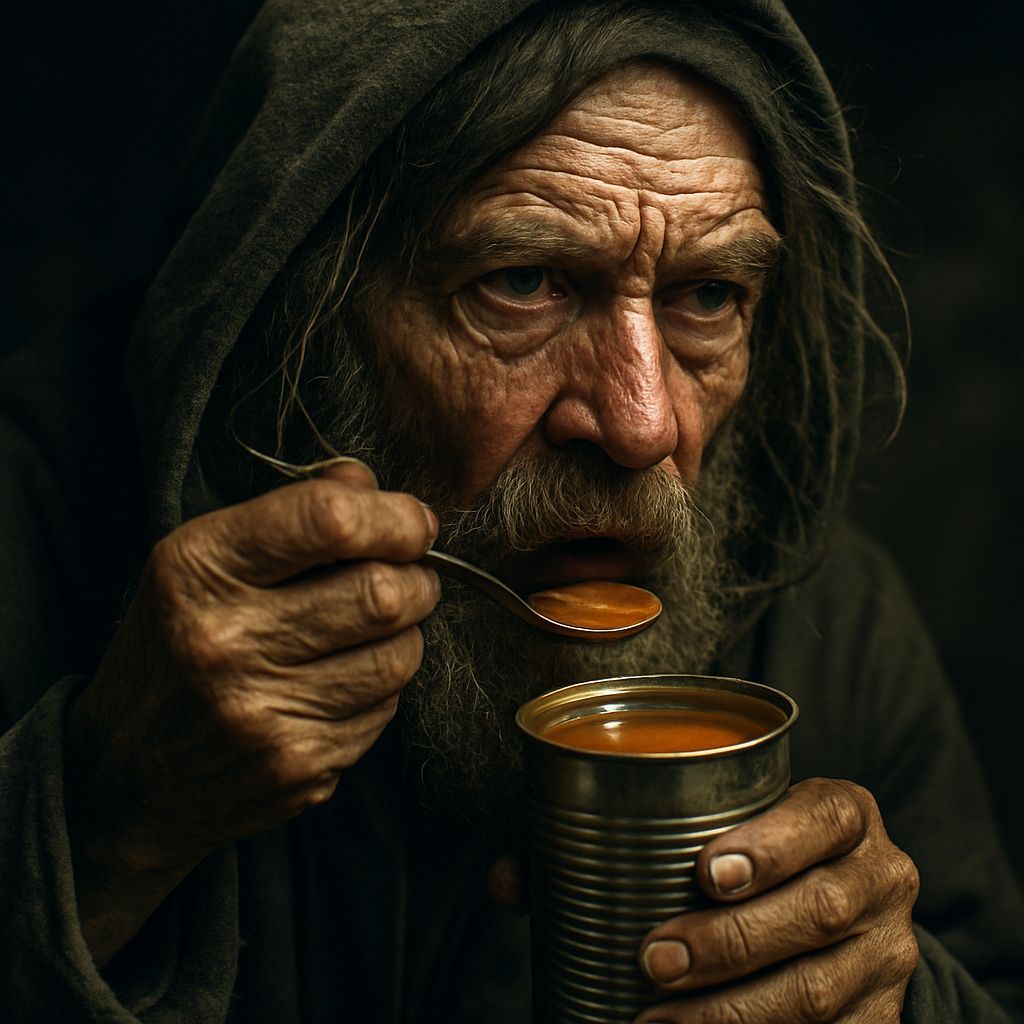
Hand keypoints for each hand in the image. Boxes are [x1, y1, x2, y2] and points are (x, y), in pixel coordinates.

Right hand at [66, 460, 438, 881]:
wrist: (126, 777)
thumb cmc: (176, 648)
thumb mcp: (204, 562)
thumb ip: (290, 512)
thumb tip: (368, 485)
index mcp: (199, 570)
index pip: (328, 521)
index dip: (394, 517)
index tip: (413, 523)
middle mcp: (226, 641)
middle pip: (383, 592)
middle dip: (417, 578)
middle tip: (410, 576)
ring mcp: (262, 713)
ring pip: (399, 655)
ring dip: (406, 635)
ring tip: (376, 630)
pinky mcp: (297, 766)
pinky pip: (384, 710)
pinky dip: (380, 690)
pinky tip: (341, 683)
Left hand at [635, 778, 919, 1022]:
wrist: (851, 911)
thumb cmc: (773, 852)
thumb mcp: (759, 817)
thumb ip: (703, 822)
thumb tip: (582, 857)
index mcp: (851, 816)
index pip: (826, 817)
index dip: (769, 845)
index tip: (706, 873)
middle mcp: (881, 880)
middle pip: (819, 910)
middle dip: (729, 941)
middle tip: (656, 959)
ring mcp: (886, 953)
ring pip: (816, 990)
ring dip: (730, 1009)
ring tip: (659, 1017)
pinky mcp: (881, 1015)